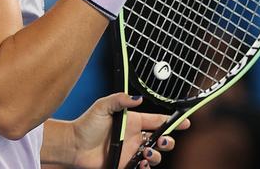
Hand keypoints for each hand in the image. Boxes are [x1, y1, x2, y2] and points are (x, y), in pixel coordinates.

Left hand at [70, 93, 189, 167]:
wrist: (74, 146)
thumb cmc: (86, 124)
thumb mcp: (102, 106)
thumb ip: (120, 100)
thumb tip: (138, 97)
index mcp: (132, 121)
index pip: (157, 120)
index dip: (172, 122)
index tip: (186, 122)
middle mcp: (135, 136)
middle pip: (161, 139)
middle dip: (169, 141)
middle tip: (164, 141)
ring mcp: (131, 152)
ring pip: (155, 155)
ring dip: (156, 155)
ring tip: (146, 153)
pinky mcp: (126, 164)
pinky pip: (144, 168)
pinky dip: (147, 167)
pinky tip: (143, 163)